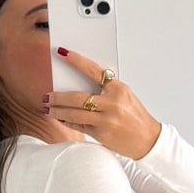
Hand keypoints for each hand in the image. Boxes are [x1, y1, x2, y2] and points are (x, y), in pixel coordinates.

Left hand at [44, 48, 160, 158]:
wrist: (147, 139)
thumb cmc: (134, 116)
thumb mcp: (124, 96)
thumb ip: (105, 89)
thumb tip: (79, 82)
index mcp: (118, 88)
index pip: (93, 70)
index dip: (76, 61)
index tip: (62, 53)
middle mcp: (112, 103)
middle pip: (77, 97)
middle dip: (58, 97)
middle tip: (46, 95)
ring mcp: (106, 119)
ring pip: (75, 113)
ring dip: (58, 111)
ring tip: (47, 109)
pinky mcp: (101, 134)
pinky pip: (79, 126)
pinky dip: (68, 122)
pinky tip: (59, 118)